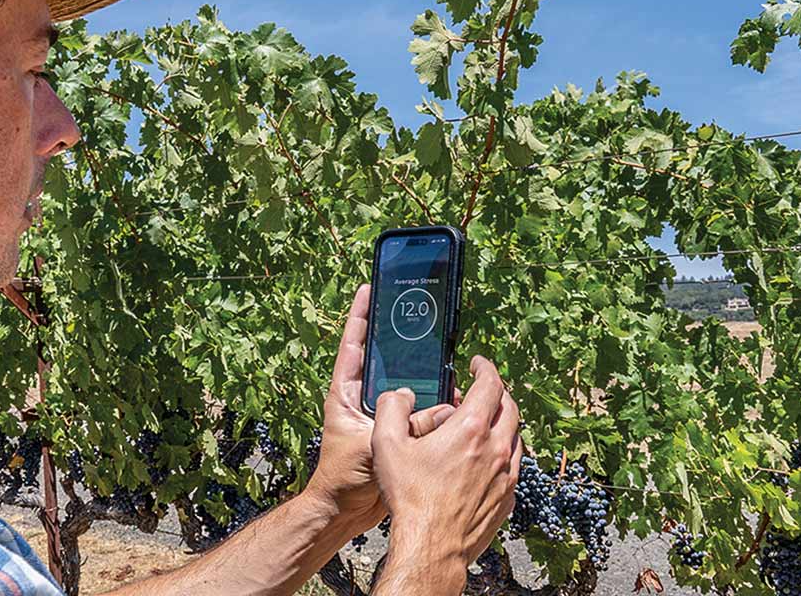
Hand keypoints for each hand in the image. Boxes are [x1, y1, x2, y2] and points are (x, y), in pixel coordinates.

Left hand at [303, 284, 456, 537]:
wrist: (343, 511)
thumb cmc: (343, 477)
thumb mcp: (370, 444)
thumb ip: (403, 426)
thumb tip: (440, 410)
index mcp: (345, 393)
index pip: (352, 346)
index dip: (360, 316)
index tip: (368, 288)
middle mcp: (363, 398)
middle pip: (386, 361)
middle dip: (404, 342)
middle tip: (421, 316)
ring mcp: (381, 415)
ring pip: (411, 389)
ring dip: (428, 382)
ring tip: (449, 367)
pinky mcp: (398, 434)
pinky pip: (422, 415)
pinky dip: (437, 409)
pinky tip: (457, 402)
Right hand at [370, 356, 521, 574]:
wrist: (431, 545)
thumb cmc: (410, 497)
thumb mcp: (386, 445)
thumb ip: (391, 409)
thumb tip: (400, 394)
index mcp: (471, 429)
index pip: (491, 384)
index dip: (485, 368)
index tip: (477, 363)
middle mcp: (496, 449)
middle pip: (511, 407)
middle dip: (497, 391)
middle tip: (481, 388)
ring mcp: (507, 475)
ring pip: (516, 436)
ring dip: (503, 422)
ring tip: (483, 422)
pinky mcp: (508, 498)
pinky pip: (514, 465)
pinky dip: (504, 451)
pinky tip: (485, 457)